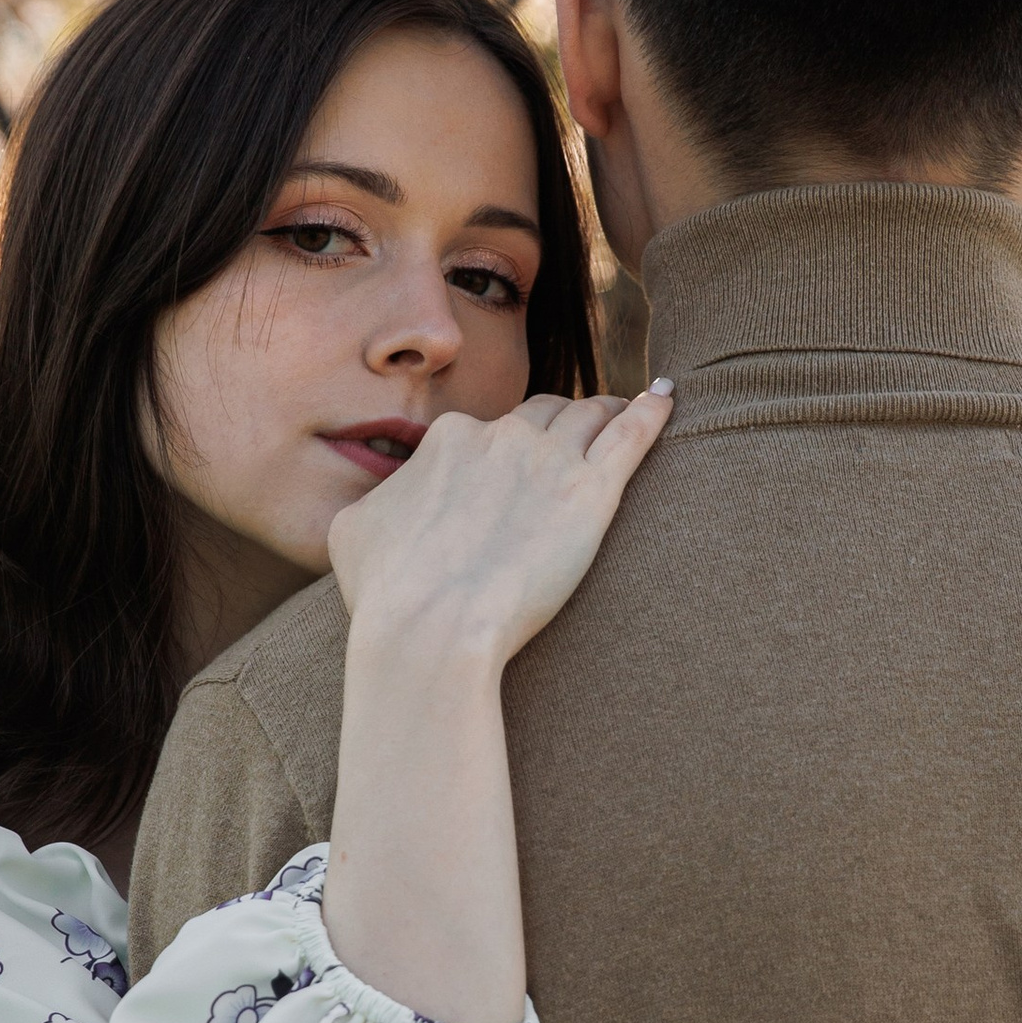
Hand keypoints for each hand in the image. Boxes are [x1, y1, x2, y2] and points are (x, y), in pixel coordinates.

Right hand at [326, 385, 674, 674]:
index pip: (484, 431)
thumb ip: (377, 502)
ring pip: (589, 416)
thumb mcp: (354, 531)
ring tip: (624, 410)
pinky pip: (632, 435)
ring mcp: (550, 460)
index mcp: (448, 439)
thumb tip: (383, 503)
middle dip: (557, 423)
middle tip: (577, 434)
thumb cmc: (387, 592)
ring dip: (607, 408)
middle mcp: (501, 436)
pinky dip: (651, 410)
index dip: (500, 449)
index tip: (510, 468)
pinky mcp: (592, 494)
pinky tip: (667, 396)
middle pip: (541, 415)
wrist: (431, 626)